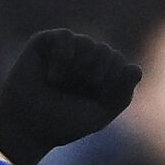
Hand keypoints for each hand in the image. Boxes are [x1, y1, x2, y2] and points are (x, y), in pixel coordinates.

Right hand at [0, 29, 141, 164]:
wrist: (28, 127)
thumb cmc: (62, 125)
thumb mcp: (99, 116)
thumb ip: (122, 95)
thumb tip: (135, 69)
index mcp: (102, 79)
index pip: (124, 67)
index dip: (113, 84)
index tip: (97, 99)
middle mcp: (86, 61)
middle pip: (108, 54)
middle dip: (97, 76)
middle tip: (77, 92)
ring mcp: (67, 50)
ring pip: (89, 44)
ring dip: (79, 69)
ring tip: (62, 86)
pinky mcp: (46, 42)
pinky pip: (67, 38)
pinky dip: (63, 59)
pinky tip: (52, 78)